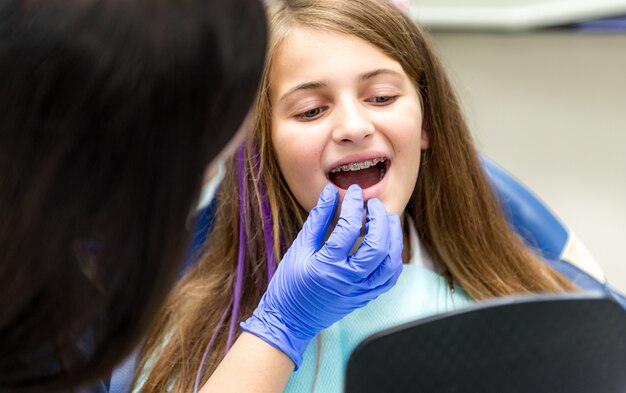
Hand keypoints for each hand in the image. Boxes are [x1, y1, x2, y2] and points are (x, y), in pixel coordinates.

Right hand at [240, 183, 402, 368]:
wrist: (289, 320)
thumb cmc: (289, 284)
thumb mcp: (299, 248)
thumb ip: (318, 219)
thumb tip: (331, 193)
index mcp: (327, 266)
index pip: (349, 229)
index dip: (354, 205)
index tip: (354, 191)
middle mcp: (348, 281)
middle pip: (377, 246)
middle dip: (380, 219)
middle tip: (373, 204)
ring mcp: (360, 292)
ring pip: (390, 263)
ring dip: (392, 237)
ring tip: (387, 219)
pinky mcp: (365, 297)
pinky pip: (389, 278)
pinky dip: (393, 257)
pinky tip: (388, 242)